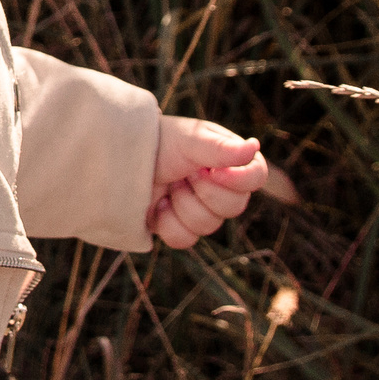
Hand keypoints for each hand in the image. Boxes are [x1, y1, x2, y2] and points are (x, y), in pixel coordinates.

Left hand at [147, 117, 270, 249]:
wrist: (122, 158)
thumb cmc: (161, 142)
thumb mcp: (190, 139)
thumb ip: (221, 148)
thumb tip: (253, 147)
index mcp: (231, 162)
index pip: (255, 177)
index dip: (238, 180)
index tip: (213, 171)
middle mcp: (221, 188)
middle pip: (234, 207)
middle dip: (204, 190)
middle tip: (184, 173)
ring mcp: (200, 210)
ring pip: (208, 225)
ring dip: (183, 204)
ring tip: (169, 185)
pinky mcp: (178, 228)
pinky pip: (185, 239)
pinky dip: (168, 223)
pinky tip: (158, 205)